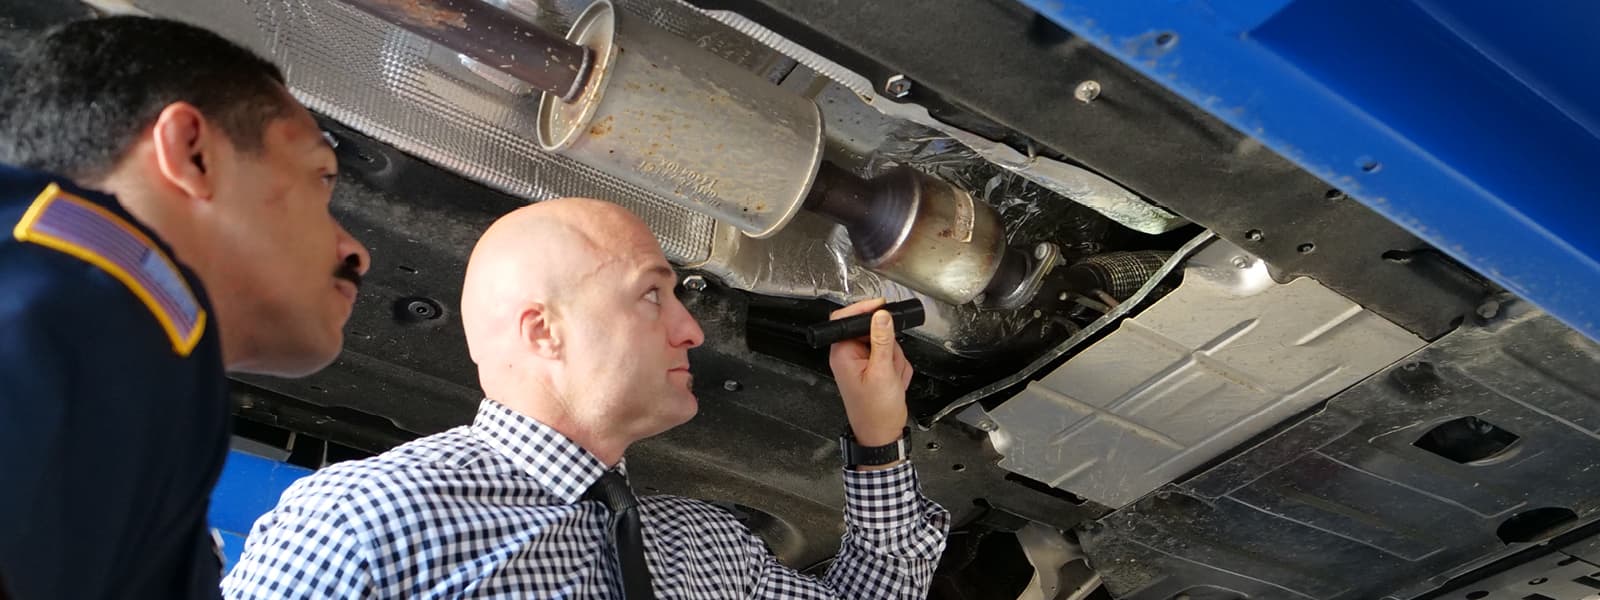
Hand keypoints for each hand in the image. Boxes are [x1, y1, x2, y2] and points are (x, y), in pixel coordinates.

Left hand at [828, 298, 913, 452]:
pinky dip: (898, 369)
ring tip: (892, 379)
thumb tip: (881, 316)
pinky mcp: (874, 369)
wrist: (882, 434)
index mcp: (843, 353)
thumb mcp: (882, 372)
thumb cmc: (876, 411)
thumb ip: (882, 341)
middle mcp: (850, 355)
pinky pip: (892, 358)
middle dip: (889, 347)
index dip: (864, 310)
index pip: (845, 319)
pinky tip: (894, 382)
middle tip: (890, 364)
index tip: (882, 307)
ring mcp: (863, 363)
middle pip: (873, 331)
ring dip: (895, 360)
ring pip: (887, 344)